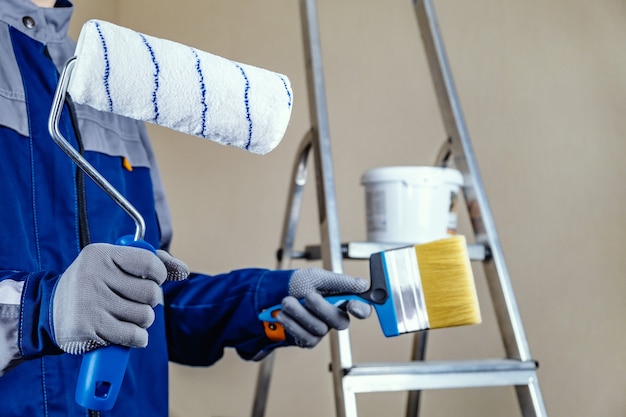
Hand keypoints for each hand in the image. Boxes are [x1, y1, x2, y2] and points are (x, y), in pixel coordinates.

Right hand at [52, 243, 187, 354]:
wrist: (50, 311)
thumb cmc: (94, 284)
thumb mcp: (115, 264)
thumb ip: (151, 261)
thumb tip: (183, 271)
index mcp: (102, 254)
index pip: (150, 263)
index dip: (159, 275)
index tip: (153, 280)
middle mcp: (93, 275)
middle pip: (151, 293)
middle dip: (149, 302)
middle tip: (135, 302)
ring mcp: (89, 302)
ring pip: (145, 317)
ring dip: (142, 321)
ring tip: (126, 317)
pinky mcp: (87, 328)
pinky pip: (133, 335)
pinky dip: (137, 338)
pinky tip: (127, 333)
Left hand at [277, 268, 371, 347]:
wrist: (272, 296)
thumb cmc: (297, 284)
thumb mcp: (317, 277)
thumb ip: (340, 282)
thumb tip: (362, 285)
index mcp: (341, 300)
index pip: (361, 309)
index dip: (361, 309)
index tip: (353, 306)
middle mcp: (334, 316)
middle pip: (341, 322)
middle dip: (322, 308)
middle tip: (308, 296)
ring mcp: (322, 329)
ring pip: (320, 329)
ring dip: (300, 313)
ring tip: (287, 301)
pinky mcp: (309, 340)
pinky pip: (306, 338)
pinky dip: (293, 324)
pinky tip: (284, 315)